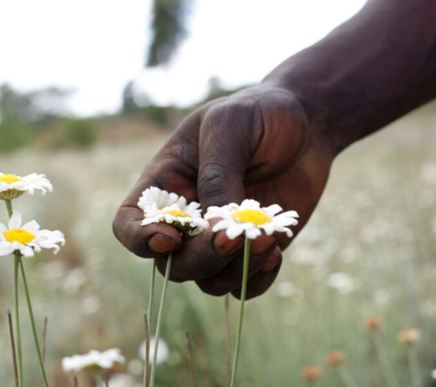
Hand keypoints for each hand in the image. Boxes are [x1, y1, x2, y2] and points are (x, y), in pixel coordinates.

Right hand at [113, 84, 334, 298]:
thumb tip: (212, 228)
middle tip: (232, 239)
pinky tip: (276, 252)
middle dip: (200, 258)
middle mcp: (188, 216)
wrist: (307, 121)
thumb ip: (217, 174)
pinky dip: (257, 279)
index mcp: (166, 183)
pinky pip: (245, 284)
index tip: (171, 238)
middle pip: (172, 262)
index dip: (139, 239)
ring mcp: (220, 236)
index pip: (129, 223)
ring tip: (268, 240)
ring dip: (235, 270)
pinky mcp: (253, 248)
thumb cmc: (258, 113)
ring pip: (210, 280)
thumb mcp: (229, 126)